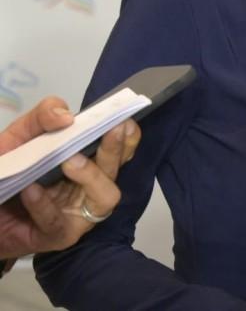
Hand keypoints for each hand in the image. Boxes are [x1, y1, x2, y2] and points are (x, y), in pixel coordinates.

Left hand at [0, 96, 140, 258]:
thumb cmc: (7, 172)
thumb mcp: (19, 137)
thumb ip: (41, 117)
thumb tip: (67, 116)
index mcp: (87, 161)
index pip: (118, 150)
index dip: (128, 137)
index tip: (125, 121)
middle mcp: (90, 187)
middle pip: (114, 170)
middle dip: (115, 150)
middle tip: (111, 130)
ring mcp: (78, 213)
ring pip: (104, 196)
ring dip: (91, 176)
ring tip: (69, 162)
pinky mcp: (59, 236)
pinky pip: (58, 220)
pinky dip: (44, 204)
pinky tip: (30, 190)